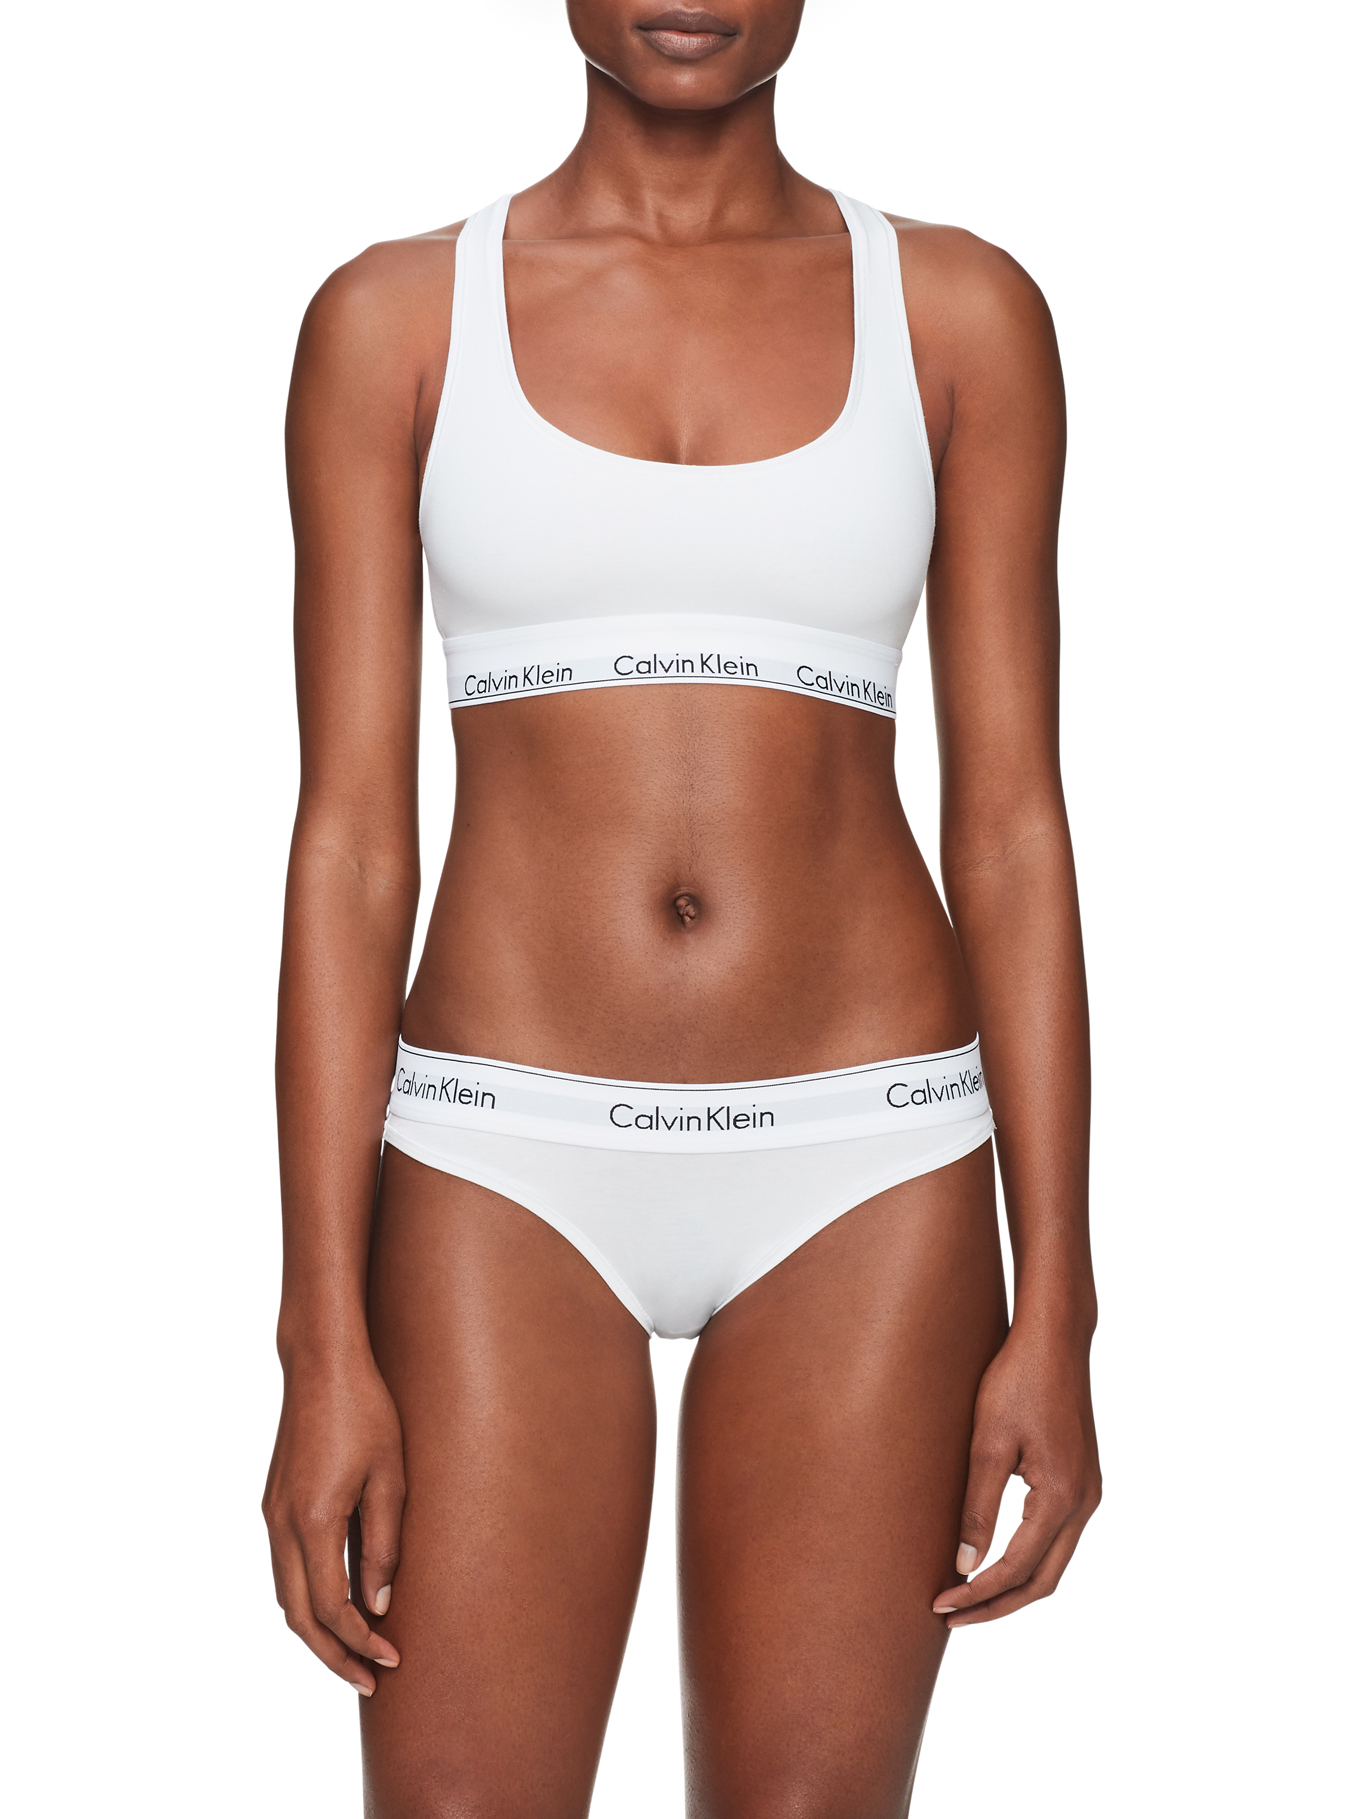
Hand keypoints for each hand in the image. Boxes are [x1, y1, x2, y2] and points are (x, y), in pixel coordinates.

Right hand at [263, 1353, 405, 1692]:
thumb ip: (383, 1544)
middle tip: (370, 1682)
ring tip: (354, 1653)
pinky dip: (305, 1599)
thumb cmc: (366, 1411)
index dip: (360, 1641)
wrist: (321, 1363)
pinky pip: (283, 1569)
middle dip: (332, 1655)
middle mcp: (280, 1524)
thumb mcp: (390, 1477)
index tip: (392, 1659)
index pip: (331, 1608)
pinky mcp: (272, 1503)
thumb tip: (379, 1605)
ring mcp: (271, 1514)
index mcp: (312, 1520)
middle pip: (297, 1616)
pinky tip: (335, 1606)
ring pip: (284, 1596)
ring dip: (316, 1631)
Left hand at [932, 1322, 1099, 1626]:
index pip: (1016, 1569)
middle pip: (1043, 1581)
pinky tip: (995, 1560)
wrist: (1056, 1339)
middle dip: (997, 1605)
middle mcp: (1085, 1504)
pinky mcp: (1082, 1481)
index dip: (977, 1593)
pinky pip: (1057, 1539)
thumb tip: (965, 1566)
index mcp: (1062, 1498)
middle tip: (950, 1615)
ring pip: (1053, 1564)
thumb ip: (978, 1507)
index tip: (939, 1604)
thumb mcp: (988, 1443)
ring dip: (1013, 1586)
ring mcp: (1089, 1493)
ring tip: (967, 1596)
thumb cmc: (1017, 1381)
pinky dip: (1027, 1561)